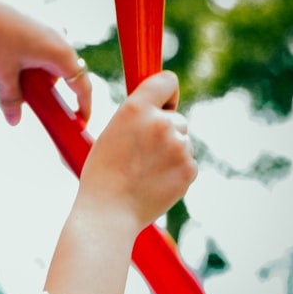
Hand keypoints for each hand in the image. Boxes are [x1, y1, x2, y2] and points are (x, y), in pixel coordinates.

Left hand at [0, 0, 91, 125]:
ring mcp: (48, 20)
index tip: (80, 121)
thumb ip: (11, 100)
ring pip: (41, 56)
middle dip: (37, 85)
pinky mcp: (34, 12)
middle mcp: (60, 34)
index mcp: (60, 51)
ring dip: (21, 68)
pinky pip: (32, 39)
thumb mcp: (1, 74)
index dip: (84, 106)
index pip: (81, 85)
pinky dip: (16, 51)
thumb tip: (13, 120)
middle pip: (57, 71)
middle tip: (16, 91)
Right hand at [77, 71, 196, 232]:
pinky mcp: (190, 169)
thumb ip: (138, 117)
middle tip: (142, 153)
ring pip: (183, 141)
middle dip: (166, 131)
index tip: (162, 105)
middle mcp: (160, 122)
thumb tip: (162, 112)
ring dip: (171, 153)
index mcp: (135, 108)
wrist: (108, 212)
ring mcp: (179, 146)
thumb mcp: (111, 132)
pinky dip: (176, 171)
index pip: (167, 80)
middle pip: (176, 118)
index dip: (166, 94)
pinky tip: (154, 182)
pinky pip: (188, 162)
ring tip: (145, 171)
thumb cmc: (102, 174)